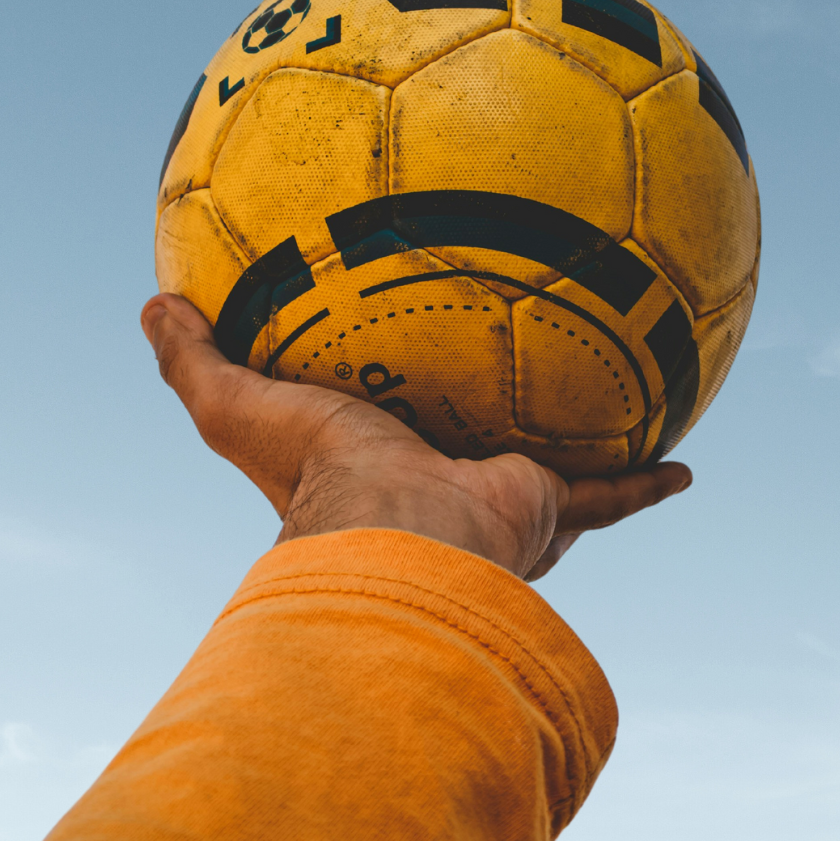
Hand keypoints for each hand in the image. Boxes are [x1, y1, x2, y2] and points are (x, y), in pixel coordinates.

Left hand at [140, 293, 690, 579]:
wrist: (404, 536)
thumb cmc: (321, 480)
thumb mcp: (239, 407)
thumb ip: (196, 361)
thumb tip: (153, 304)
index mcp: (378, 473)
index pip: (386, 442)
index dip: (390, 420)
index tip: (398, 398)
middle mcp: (444, 492)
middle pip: (475, 458)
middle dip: (495, 441)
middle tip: (516, 396)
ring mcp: (501, 503)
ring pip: (555, 479)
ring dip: (586, 460)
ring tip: (622, 422)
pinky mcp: (550, 507)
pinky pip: (612, 493)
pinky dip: (648, 484)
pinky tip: (686, 467)